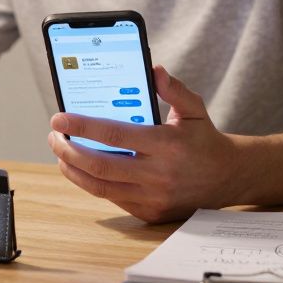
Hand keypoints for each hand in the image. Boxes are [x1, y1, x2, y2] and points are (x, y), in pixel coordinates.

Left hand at [47, 65, 238, 222]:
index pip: (114, 134)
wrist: (227, 178)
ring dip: (73, 170)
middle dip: (68, 150)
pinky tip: (81, 168)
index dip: (81, 127)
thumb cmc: (205, 139)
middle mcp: (157, 174)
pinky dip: (92, 183)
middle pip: (99, 165)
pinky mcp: (149, 213)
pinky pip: (112, 198)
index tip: (58, 119)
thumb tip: (154, 70)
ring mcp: (152, 198)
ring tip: (61, 153)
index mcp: (166, 144)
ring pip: (100, 187)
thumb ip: (174, 89)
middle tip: (54, 137)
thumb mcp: (195, 109)